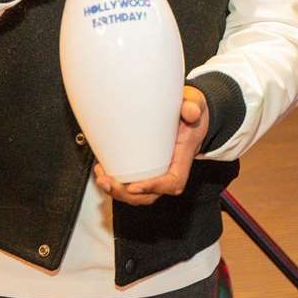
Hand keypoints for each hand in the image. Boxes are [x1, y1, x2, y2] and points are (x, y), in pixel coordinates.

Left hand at [93, 87, 209, 206]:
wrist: (190, 111)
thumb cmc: (191, 110)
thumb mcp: (196, 103)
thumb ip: (193, 106)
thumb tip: (191, 111)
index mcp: (183, 155)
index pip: (173, 181)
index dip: (154, 187)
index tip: (135, 186)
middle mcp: (171, 167)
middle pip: (152, 194)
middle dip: (128, 194)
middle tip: (108, 182)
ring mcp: (158, 169)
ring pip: (140, 193)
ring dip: (119, 192)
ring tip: (102, 179)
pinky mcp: (147, 166)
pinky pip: (134, 182)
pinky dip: (117, 183)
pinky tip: (103, 172)